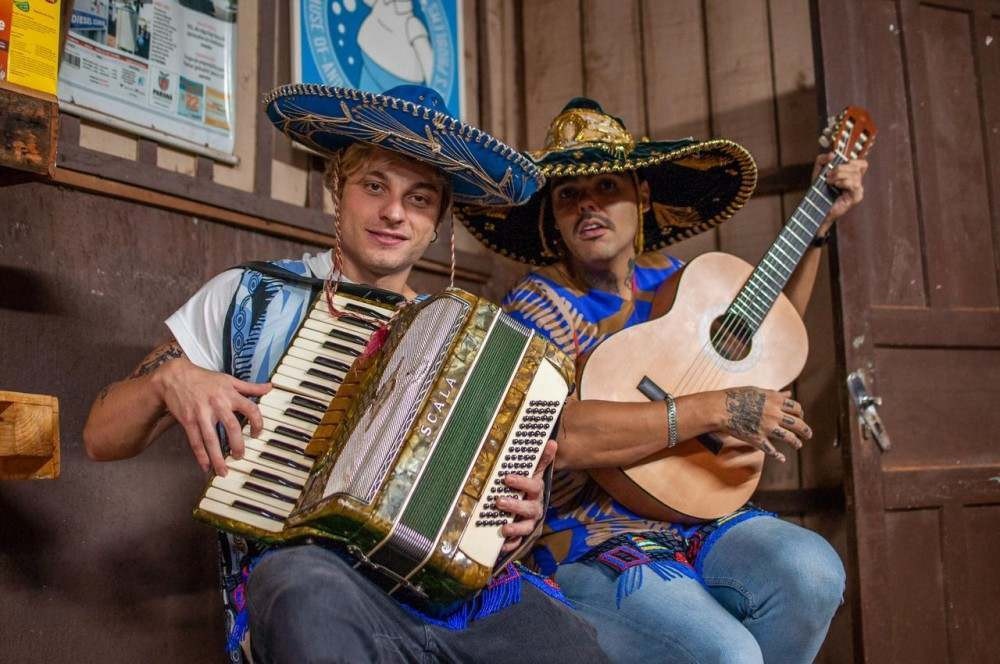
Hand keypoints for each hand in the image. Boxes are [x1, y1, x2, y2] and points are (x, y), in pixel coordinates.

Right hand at [154, 358, 270, 474]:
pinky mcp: (188, 420)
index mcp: (230, 395)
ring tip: (223, 471)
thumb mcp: (229, 379)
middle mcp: (218, 404)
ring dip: (218, 457)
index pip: (251, 409)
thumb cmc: (205, 379)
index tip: (257, 434)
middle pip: (232, 427)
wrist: (175, 376)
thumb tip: (269, 387)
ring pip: (211, 439)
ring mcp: (202, 414)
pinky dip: (200, 455)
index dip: (258, 422)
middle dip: (238, 445)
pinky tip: (205, 466)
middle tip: (240, 457)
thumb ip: (250, 387)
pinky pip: (195, 441)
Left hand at [496, 439, 556, 553]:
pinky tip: (502, 544)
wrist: (531, 510)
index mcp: (536, 491)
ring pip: (525, 527)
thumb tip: (551, 441)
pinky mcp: (522, 536)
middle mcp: (535, 508)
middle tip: (498, 501)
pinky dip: (511, 544)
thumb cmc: (529, 489)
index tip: (507, 477)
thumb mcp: (535, 474)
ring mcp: (529, 522)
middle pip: (529, 508)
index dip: (521, 482)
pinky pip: (518, 542)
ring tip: (504, 527)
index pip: (533, 486)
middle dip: (514, 505)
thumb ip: (541, 460)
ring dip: (515, 527)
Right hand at [714, 387, 811, 462]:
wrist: (720, 408)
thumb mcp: (757, 390)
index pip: (797, 408)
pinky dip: (778, 456)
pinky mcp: (758, 439)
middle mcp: (775, 414)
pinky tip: (782, 458)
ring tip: (798, 445)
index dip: (801, 413)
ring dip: (796, 442)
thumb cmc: (735, 396)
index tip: (801, 417)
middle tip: (808, 434)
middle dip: (806, 430)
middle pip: (798, 424)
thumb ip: (775, 394)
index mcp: (775, 400)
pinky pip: (771, 450)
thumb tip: (788, 394)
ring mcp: (767, 428)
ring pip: (790, 437)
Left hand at [812, 152, 867, 235]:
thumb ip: (822, 160)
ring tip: (829, 182)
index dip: (852, 161)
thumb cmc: (818, 191)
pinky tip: (836, 185)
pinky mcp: (856, 197)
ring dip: (839, 175)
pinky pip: (855, 184)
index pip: (862, 164)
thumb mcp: (818, 172)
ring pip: (855, 174)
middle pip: (857, 167)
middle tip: (829, 175)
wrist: (815, 207)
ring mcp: (858, 190)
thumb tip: (832, 154)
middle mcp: (857, 182)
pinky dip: (844, 182)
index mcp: (851, 175)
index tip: (837, 165)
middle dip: (840, 168)